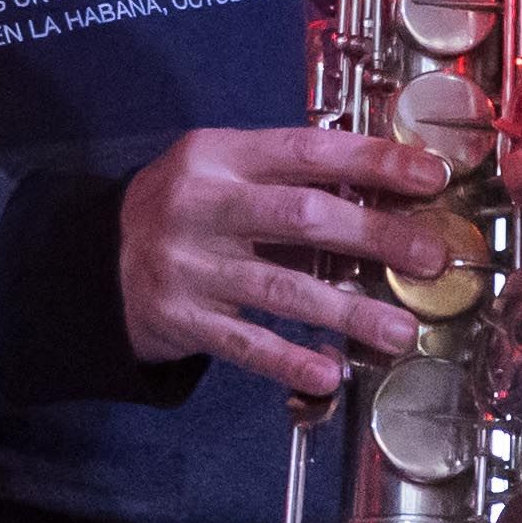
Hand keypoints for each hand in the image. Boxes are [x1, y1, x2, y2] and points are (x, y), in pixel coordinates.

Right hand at [119, 127, 464, 397]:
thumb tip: (382, 193)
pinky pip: (244, 343)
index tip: (430, 175)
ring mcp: (189, 265)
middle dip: (375, 236)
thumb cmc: (181, 210)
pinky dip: (289, 359)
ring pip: (282, 288)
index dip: (374, 161)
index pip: (309, 150)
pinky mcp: (180, 319)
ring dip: (348, 311)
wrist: (91, 261)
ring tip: (400, 329)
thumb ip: (287, 179)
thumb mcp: (221, 172)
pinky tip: (330, 372)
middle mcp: (203, 205)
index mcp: (219, 155)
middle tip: (430, 257)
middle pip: (303, 218)